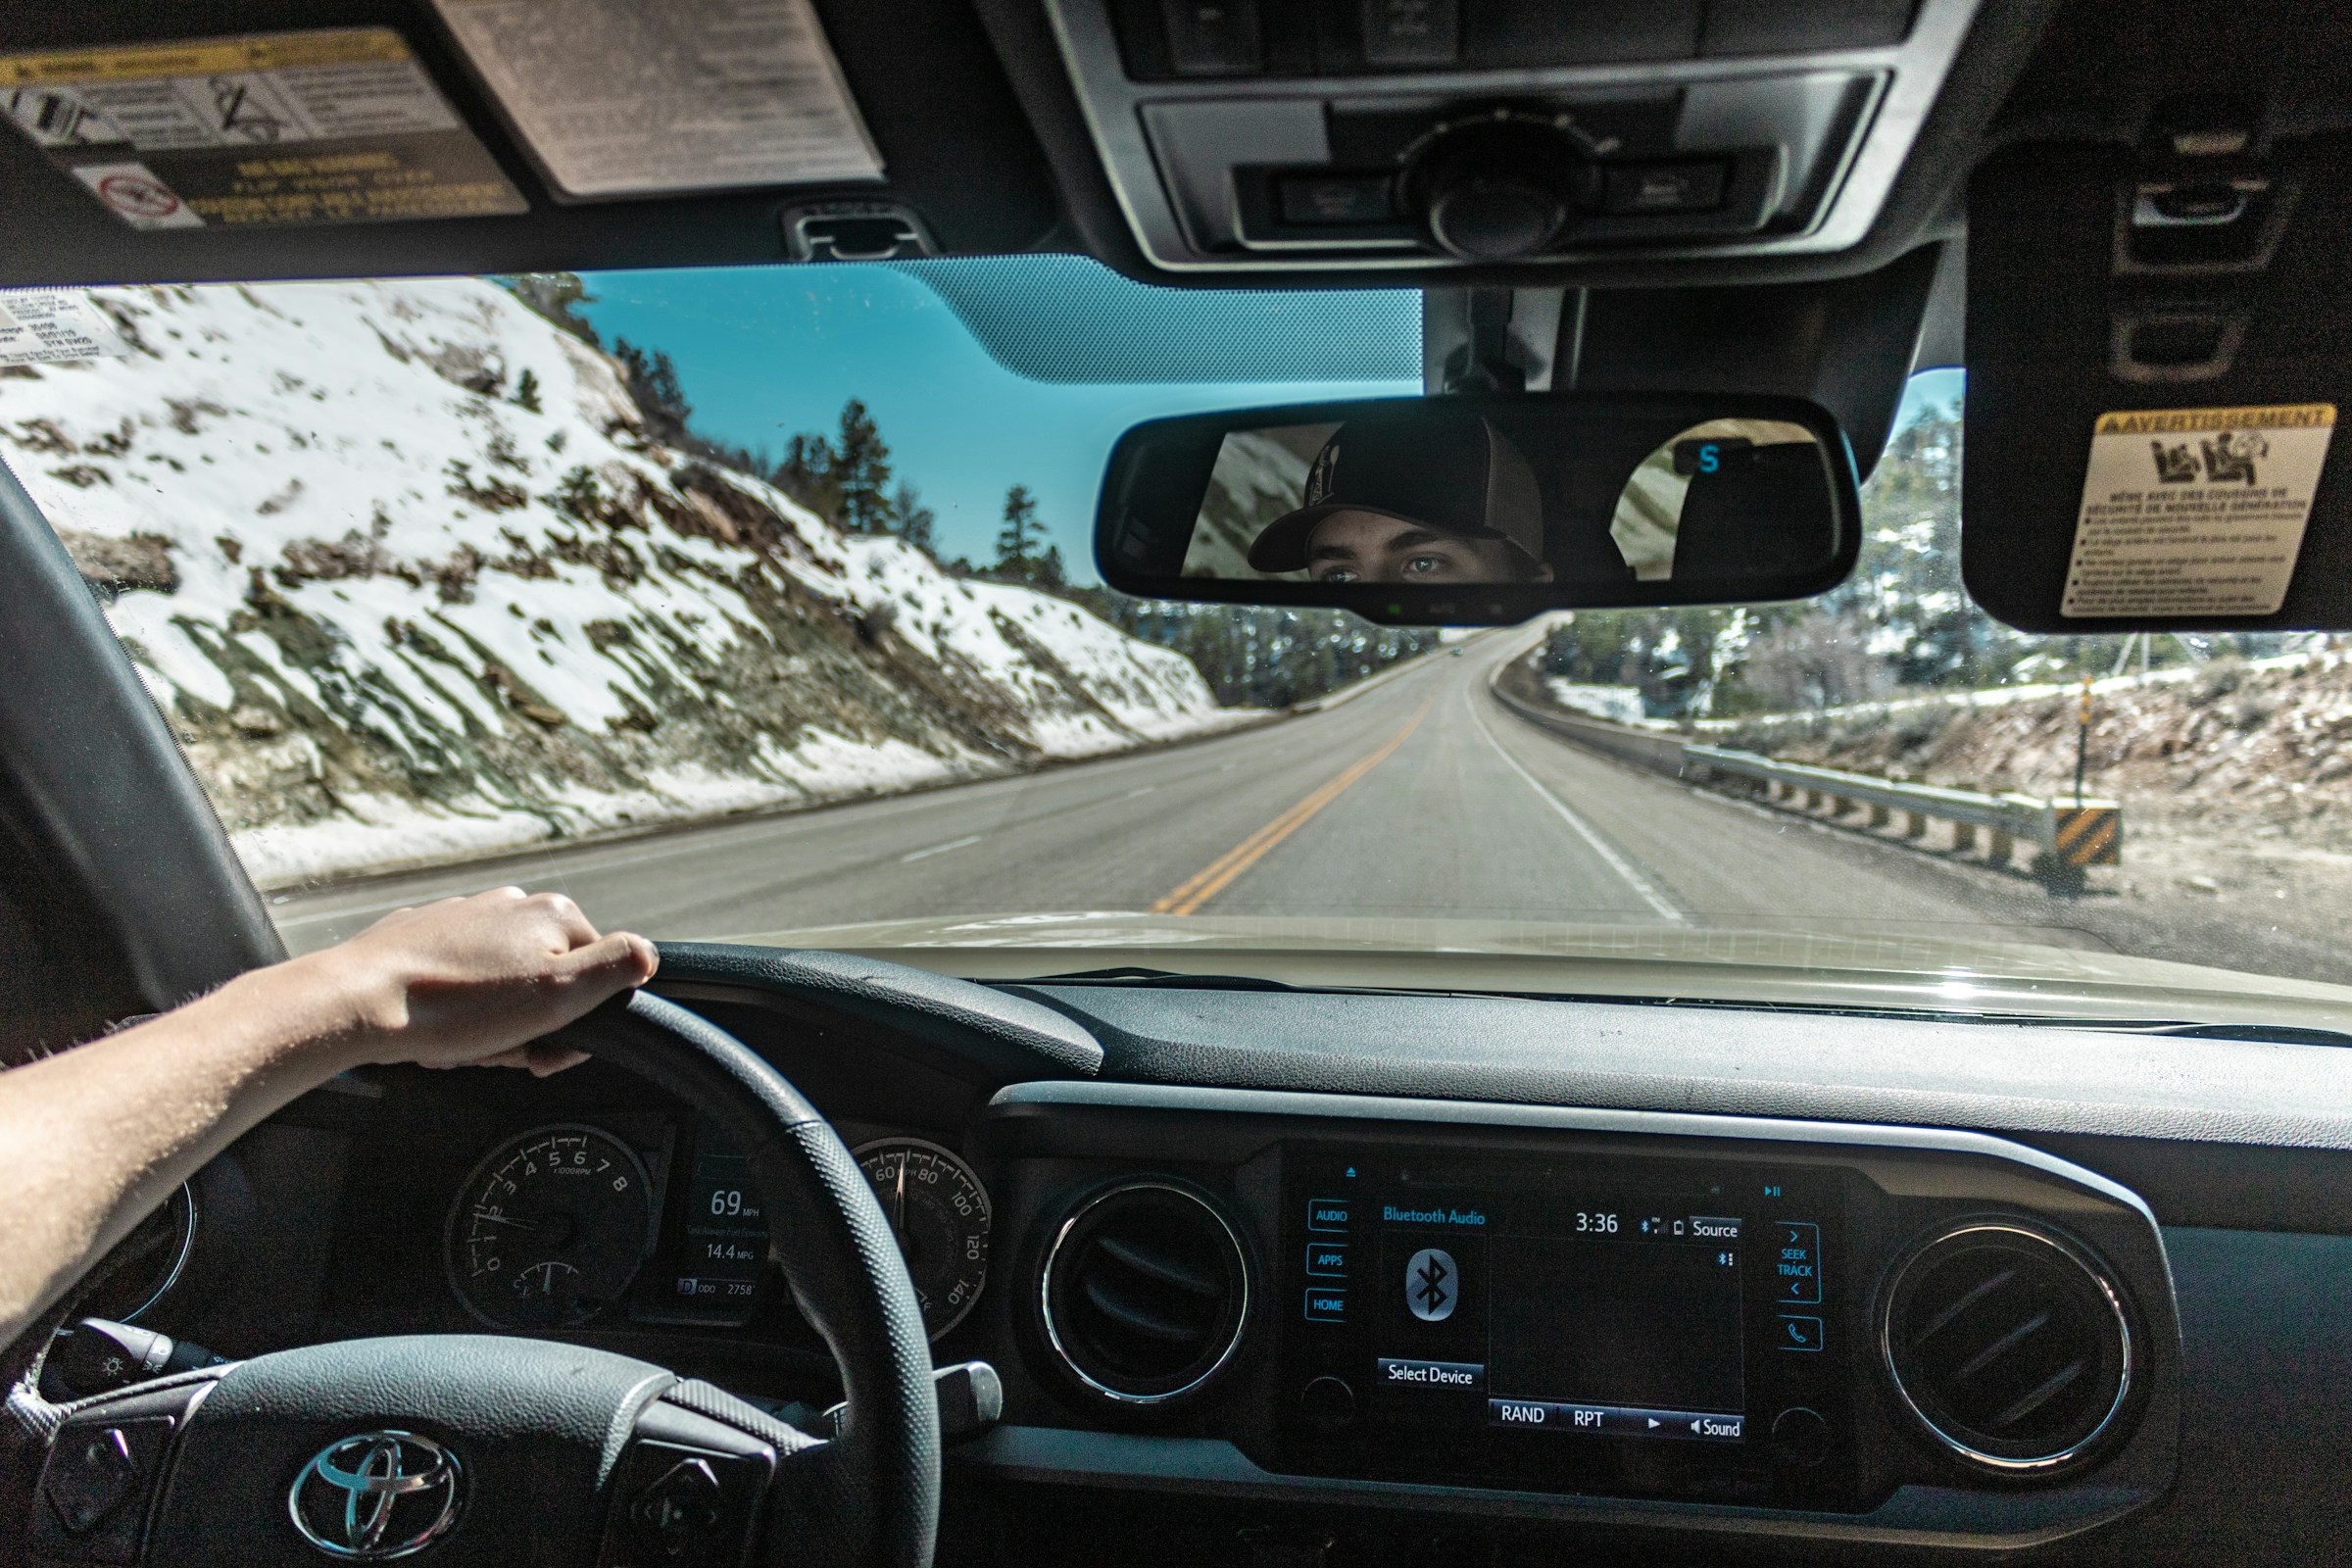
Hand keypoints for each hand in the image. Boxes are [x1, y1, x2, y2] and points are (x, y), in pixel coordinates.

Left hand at [294, 887, 656, 1075]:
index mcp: (551, 914)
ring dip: (489, 1026)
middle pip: (545, 984)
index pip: (595, 977)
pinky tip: (433, 1029)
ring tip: (460, 1044)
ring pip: (500, 987)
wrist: (356, 1003)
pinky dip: (452, 1011)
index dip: (574, 1023)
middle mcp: (509, 905)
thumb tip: (648, 954)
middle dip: (527, 1028)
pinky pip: (456, 982)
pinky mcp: (420, 937)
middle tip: (498, 1050)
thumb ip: (616, 968)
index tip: (545, 1048)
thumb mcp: (558, 995)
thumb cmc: (454, 1006)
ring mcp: (462, 917)